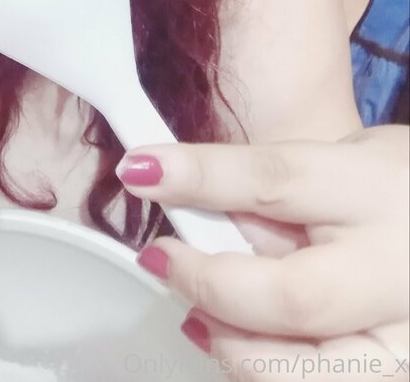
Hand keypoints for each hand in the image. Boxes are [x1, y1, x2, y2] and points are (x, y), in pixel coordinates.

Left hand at [117, 125, 408, 381]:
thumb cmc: (393, 190)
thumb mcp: (338, 163)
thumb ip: (270, 189)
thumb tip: (184, 198)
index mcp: (373, 190)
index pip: (275, 178)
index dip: (201, 177)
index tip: (141, 173)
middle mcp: (395, 271)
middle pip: (295, 296)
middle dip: (212, 285)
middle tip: (161, 260)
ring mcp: (406, 339)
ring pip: (308, 371)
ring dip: (237, 349)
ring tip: (199, 320)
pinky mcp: (401, 376)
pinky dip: (265, 371)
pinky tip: (237, 349)